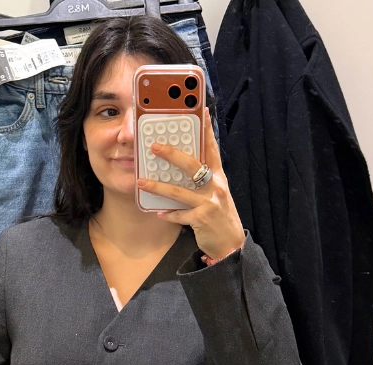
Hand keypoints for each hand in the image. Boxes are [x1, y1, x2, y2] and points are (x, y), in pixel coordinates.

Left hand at [137, 123, 244, 260]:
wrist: (231, 245)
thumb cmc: (220, 216)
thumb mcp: (216, 193)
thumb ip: (203, 178)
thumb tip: (183, 164)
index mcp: (218, 177)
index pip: (211, 149)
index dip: (206, 130)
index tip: (200, 112)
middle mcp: (215, 187)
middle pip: (192, 165)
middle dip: (171, 155)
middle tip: (153, 146)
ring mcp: (209, 203)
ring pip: (180, 192)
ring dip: (158, 187)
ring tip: (141, 182)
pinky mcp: (202, 219)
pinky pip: (180, 215)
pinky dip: (168, 214)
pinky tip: (157, 212)